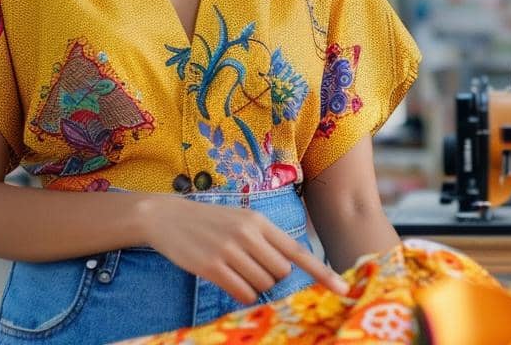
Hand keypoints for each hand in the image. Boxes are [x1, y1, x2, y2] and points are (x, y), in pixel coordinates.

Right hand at [139, 195, 349, 303]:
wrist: (167, 217)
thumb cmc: (210, 222)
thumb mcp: (241, 220)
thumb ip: (264, 241)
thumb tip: (286, 270)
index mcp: (260, 221)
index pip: (298, 250)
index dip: (322, 272)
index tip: (343, 289)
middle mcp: (248, 233)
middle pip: (281, 273)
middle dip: (272, 277)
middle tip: (251, 267)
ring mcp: (230, 250)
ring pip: (263, 284)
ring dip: (254, 285)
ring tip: (235, 269)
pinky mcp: (212, 266)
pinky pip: (242, 292)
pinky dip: (241, 292)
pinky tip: (228, 280)